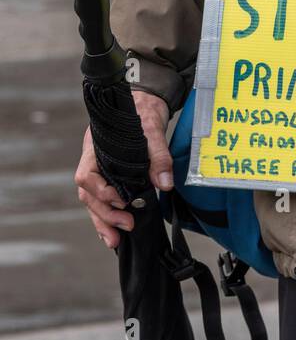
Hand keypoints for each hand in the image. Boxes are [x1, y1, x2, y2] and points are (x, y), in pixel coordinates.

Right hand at [73, 89, 171, 248]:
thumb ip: (158, 156)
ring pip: (93, 201)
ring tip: (115, 242)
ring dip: (103, 221)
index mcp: (95, 148)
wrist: (146, 98)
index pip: (87, 176)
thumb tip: (165, 184)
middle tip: (126, 227)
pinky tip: (114, 231)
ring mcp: (100, 169)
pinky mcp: (110, 174)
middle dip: (104, 215)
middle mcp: (93, 161)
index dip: (102, 193)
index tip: (123, 201)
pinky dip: (107, 215)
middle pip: (88, 194)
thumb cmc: (144, 111)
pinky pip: (103, 198)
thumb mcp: (153, 129)